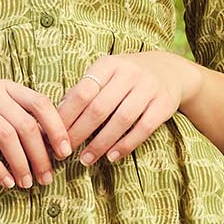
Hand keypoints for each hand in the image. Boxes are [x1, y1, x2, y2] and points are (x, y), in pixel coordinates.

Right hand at [0, 79, 72, 189]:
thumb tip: (50, 147)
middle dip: (40, 155)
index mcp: (4, 87)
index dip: (56, 128)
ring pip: (6, 137)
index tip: (65, 153)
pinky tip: (5, 182)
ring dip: (21, 164)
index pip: (40, 103)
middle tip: (46, 178)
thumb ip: (17, 123)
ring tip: (27, 183)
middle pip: (25, 124)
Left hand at [56, 51, 184, 164]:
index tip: (54, 135)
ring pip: (121, 120)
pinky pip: (143, 128)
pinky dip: (126, 145)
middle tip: (65, 151)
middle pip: (99, 107)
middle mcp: (129, 73)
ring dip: (101, 143)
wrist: (169, 70)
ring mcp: (149, 88)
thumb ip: (84, 90)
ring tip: (86, 159)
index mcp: (108, 64)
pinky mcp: (164, 104)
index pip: (82, 92)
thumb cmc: (127, 77)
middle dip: (79, 132)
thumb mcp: (106, 74)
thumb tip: (55, 113)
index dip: (67, 116)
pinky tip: (112, 156)